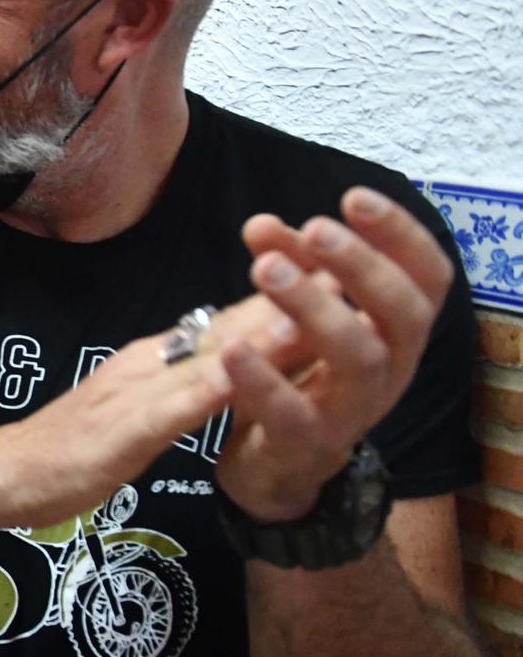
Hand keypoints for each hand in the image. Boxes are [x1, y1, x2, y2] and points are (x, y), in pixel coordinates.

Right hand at [0, 291, 312, 529]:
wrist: (2, 473)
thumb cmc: (65, 448)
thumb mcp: (134, 408)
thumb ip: (174, 382)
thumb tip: (220, 359)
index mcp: (155, 359)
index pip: (231, 320)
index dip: (285, 292)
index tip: (340, 270)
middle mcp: (149, 362)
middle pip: (230, 325)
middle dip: (291, 297)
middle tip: (352, 267)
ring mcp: (134, 392)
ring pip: (207, 357)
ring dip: (262, 333)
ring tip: (316, 307)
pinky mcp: (121, 432)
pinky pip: (172, 407)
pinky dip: (211, 388)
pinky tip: (243, 375)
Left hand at [214, 187, 454, 521]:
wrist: (276, 460)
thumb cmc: (298, 370)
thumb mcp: (296, 313)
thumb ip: (285, 265)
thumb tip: (262, 224)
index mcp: (396, 330)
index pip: (425, 275)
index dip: (400, 235)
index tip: (354, 197)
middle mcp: (392, 367)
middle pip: (402, 312)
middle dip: (361, 265)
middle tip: (315, 228)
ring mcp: (355, 409)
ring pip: (357, 358)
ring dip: (314, 308)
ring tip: (265, 269)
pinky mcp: (309, 443)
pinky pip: (293, 412)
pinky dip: (262, 378)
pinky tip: (231, 346)